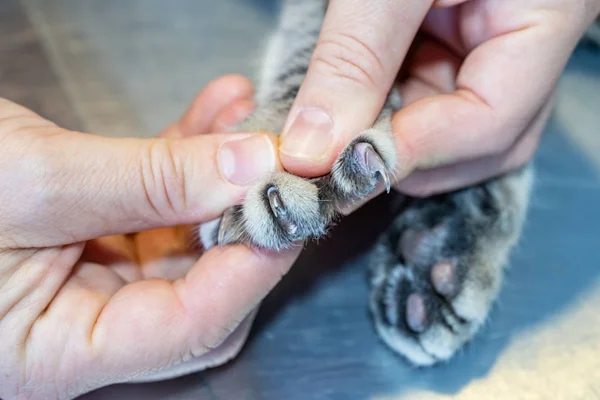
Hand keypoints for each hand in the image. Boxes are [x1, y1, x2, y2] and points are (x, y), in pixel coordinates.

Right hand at [0, 75, 299, 398]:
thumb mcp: (33, 185)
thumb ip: (150, 181)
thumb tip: (248, 166)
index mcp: (53, 355)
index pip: (184, 329)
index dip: (246, 271)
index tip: (287, 211)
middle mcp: (80, 326)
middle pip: (196, 290)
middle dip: (241, 226)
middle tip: (277, 171)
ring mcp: (91, 280)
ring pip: (184, 240)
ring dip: (221, 179)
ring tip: (249, 124)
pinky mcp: (94, 234)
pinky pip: (157, 202)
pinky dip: (186, 158)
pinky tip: (215, 113)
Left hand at [278, 0, 599, 197]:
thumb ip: (354, 58)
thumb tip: (313, 149)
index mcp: (546, 15)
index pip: (495, 119)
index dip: (417, 152)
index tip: (342, 164)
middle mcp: (526, 46)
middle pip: (480, 141)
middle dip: (405, 154)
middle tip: (334, 153)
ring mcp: (492, 52)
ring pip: (449, 132)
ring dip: (390, 136)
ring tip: (340, 118)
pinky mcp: (457, 50)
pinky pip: (425, 104)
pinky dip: (383, 113)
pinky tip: (352, 102)